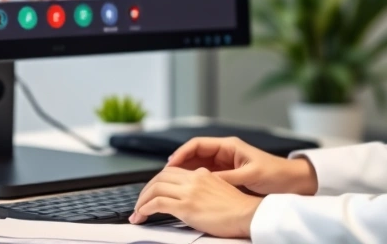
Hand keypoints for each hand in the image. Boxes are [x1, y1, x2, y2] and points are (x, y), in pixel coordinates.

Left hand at [130, 167, 261, 237]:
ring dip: (142, 201)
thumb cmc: (239, 209)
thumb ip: (203, 189)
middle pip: (160, 177)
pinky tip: (142, 215)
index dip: (158, 181)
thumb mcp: (219, 191)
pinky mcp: (186, 207)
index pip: (172, 172)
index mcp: (202, 174)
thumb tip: (191, 198)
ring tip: (137, 212)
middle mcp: (194, 179)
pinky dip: (145, 208)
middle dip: (145, 190)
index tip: (151, 192)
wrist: (249, 215)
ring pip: (155, 188)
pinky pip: (157, 203)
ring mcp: (189, 192)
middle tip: (140, 203)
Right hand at [167, 136, 317, 195]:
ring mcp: (225, 164)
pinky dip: (195, 181)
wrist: (292, 182)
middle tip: (164, 177)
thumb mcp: (250, 176)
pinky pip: (206, 176)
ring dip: (185, 174)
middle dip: (178, 165)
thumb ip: (227, 178)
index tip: (170, 165)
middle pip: (194, 155)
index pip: (197, 144)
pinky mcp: (228, 175)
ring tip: (171, 185)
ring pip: (198, 166)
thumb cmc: (275, 174)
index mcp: (229, 146)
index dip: (181, 153)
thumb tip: (205, 180)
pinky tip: (188, 190)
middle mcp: (225, 152)